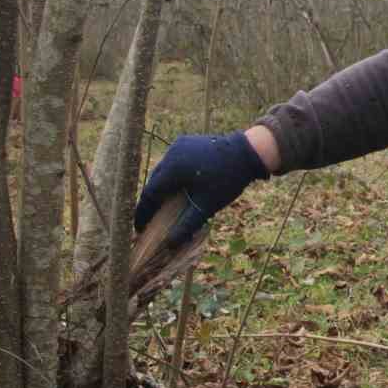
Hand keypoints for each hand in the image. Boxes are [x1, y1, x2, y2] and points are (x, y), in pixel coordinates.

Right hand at [134, 131, 268, 247]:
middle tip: (150, 220)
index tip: (139, 228)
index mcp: (172, 169)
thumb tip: (170, 245)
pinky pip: (172, 162)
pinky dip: (171, 176)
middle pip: (153, 182)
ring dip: (161, 188)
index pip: (149, 194)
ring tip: (162, 206)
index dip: (143, 213)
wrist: (248, 152)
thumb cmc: (228, 180)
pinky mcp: (185, 142)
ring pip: (162, 171)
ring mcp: (177, 145)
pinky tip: (176, 188)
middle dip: (151, 202)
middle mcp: (170, 155)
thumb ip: (187, 225)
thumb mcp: (207, 206)